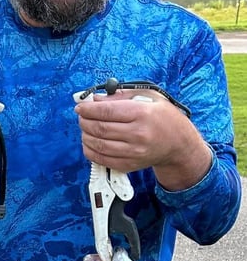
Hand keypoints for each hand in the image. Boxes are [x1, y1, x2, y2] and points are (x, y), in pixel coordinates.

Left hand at [75, 88, 211, 190]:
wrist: (179, 144)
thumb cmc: (164, 118)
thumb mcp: (150, 98)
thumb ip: (122, 96)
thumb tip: (96, 99)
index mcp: (142, 114)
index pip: (106, 111)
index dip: (88, 109)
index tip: (80, 107)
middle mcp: (138, 134)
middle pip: (99, 128)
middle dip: (84, 121)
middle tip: (82, 117)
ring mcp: (133, 152)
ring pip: (98, 144)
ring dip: (85, 135)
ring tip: (85, 128)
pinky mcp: (129, 165)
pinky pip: (102, 159)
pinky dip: (90, 150)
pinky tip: (89, 142)